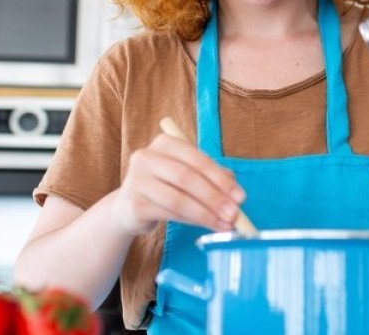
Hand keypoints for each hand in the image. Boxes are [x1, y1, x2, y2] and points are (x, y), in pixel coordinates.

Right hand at [111, 130, 245, 235]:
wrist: (128, 207)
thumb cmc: (164, 186)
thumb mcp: (187, 175)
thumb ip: (211, 177)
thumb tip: (235, 193)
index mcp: (164, 143)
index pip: (197, 159)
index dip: (220, 178)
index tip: (240, 196)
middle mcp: (146, 157)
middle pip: (186, 177)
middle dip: (214, 197)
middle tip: (234, 214)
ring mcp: (137, 180)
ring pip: (178, 199)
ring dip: (205, 214)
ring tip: (224, 224)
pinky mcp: (135, 204)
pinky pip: (169, 213)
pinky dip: (192, 221)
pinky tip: (206, 226)